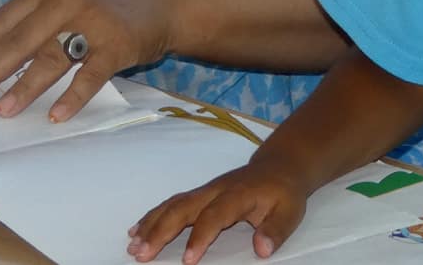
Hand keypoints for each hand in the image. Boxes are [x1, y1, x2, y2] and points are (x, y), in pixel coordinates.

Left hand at [0, 0, 175, 119]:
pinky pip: (90, 75)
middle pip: (19, 40)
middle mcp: (66, 2)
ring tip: (2, 110)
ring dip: (24, 87)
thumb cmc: (110, 4)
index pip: (3, 19)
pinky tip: (56, 117)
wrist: (167, 0)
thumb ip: (38, 19)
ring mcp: (93, 23)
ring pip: (50, 58)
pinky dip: (72, 97)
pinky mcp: (117, 44)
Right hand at [127, 163, 306, 263]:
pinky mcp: (198, 194)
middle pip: (183, 208)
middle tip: (142, 254)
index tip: (187, 261)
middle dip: (160, 231)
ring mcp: (204, 191)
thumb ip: (275, 230)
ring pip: (172, 205)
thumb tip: (262, 250)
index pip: (214, 216)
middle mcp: (214, 190)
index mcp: (237, 195)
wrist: (277, 167)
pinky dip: (152, 217)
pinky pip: (171, 204)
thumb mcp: (289, 212)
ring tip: (133, 246)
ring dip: (151, 225)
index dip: (200, 237)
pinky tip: (137, 230)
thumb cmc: (283, 194)